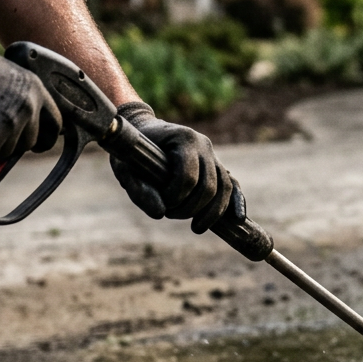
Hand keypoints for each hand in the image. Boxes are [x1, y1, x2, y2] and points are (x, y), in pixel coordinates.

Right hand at [0, 27, 61, 164]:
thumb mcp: (6, 74)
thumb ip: (22, 96)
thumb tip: (29, 121)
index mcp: (35, 89)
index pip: (54, 123)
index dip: (45, 136)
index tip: (37, 143)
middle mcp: (28, 107)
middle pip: (29, 143)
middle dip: (11, 143)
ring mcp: (12, 123)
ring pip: (6, 152)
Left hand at [109, 102, 242, 234]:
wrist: (143, 133)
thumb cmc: (131, 152)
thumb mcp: (125, 169)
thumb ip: (139, 191)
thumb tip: (160, 214)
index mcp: (183, 139)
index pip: (188, 176)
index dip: (176, 198)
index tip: (162, 206)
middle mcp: (204, 145)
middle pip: (209, 186)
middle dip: (191, 208)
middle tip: (171, 215)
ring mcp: (213, 155)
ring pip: (224, 188)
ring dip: (212, 213)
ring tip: (196, 228)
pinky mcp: (217, 167)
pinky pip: (233, 186)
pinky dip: (237, 203)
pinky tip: (237, 220)